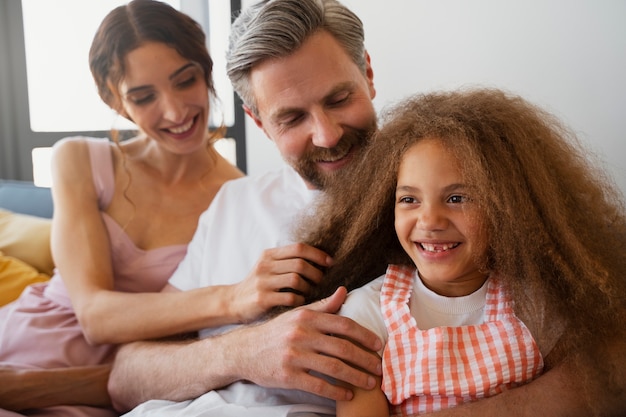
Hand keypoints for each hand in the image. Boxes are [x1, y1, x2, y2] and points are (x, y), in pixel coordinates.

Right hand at [229, 243, 332, 322]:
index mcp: (269, 255)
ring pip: (296, 279)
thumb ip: (287, 261)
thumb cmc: (258, 285)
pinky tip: (301, 302)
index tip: (329, 262)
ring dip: (309, 286)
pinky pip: (289, 297)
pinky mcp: (262, 299)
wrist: (233, 302)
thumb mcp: (268, 266)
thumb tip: (319, 259)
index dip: (317, 254)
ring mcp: (262, 282)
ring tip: (310, 291)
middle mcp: (265, 265)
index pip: (299, 248)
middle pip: (300, 263)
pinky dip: (300, 299)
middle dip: (316, 272)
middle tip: (321, 281)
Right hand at [234, 287, 382, 400]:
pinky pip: (318, 385)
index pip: (343, 324)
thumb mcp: (297, 314)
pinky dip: (336, 391)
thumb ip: (323, 306)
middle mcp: (301, 334)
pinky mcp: (288, 375)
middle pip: (343, 347)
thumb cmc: (276, 332)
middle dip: (365, 359)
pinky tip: (347, 395)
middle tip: (380, 368)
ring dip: (356, 377)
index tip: (378, 344)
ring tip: (370, 383)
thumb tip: (344, 291)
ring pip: (334, 368)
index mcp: (307, 317)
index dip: (364, 335)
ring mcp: (294, 356)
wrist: (244, 350)